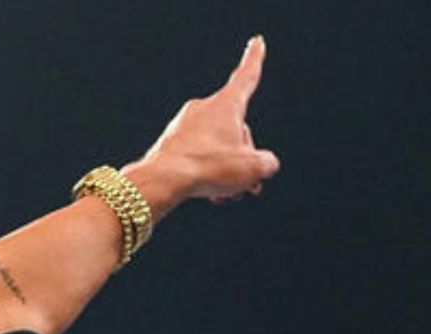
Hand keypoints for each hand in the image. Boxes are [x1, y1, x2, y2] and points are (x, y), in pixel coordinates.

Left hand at [127, 36, 280, 209]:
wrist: (163, 180)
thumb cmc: (208, 168)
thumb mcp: (253, 168)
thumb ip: (267, 162)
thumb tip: (261, 164)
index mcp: (226, 105)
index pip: (246, 77)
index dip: (255, 59)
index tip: (257, 41)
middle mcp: (204, 108)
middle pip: (236, 130)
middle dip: (245, 157)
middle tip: (247, 184)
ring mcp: (185, 125)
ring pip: (218, 147)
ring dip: (227, 171)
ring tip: (227, 193)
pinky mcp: (172, 142)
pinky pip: (199, 156)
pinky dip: (208, 173)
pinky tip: (210, 194)